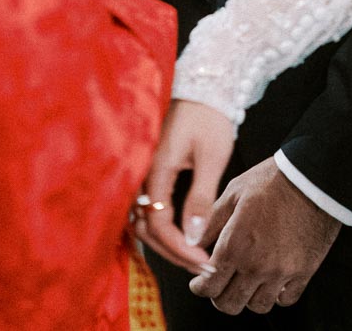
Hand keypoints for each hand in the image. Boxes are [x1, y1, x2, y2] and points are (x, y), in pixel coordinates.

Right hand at [137, 99, 234, 274]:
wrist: (203, 87)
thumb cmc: (209, 117)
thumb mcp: (212, 157)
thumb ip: (200, 198)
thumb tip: (194, 238)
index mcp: (155, 167)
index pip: (158, 223)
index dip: (180, 248)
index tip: (204, 260)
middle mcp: (140, 171)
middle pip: (145, 227)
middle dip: (173, 252)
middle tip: (202, 264)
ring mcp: (140, 170)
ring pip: (140, 220)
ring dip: (164, 242)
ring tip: (193, 255)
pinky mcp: (144, 170)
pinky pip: (141, 208)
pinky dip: (157, 227)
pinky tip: (178, 236)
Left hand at [186, 158, 341, 314]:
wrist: (312, 178)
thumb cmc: (272, 180)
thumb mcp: (233, 192)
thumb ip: (210, 222)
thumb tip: (193, 244)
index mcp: (235, 245)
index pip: (209, 287)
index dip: (200, 287)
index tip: (200, 282)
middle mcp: (256, 265)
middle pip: (230, 304)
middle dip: (220, 296)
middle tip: (221, 283)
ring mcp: (281, 272)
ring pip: (257, 306)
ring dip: (248, 296)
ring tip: (247, 280)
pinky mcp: (304, 272)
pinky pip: (285, 300)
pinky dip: (276, 295)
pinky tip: (272, 279)